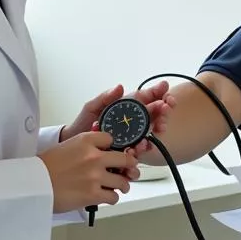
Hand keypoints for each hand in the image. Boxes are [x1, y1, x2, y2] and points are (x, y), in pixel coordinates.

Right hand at [39, 131, 138, 212]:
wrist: (33, 184)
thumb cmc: (45, 166)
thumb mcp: (67, 146)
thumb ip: (86, 147)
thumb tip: (101, 154)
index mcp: (86, 140)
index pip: (111, 139)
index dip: (113, 146)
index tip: (114, 152)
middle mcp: (94, 156)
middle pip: (125, 159)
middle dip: (128, 166)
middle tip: (129, 170)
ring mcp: (95, 176)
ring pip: (123, 181)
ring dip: (123, 184)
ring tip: (120, 186)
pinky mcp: (93, 194)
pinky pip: (113, 197)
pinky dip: (112, 198)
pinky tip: (107, 197)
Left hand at [60, 81, 175, 154]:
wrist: (75, 146)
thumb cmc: (83, 124)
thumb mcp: (92, 108)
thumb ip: (105, 97)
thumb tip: (120, 87)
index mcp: (125, 108)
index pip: (146, 99)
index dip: (158, 93)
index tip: (165, 90)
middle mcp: (131, 123)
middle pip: (154, 115)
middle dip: (163, 111)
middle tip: (165, 109)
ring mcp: (131, 137)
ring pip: (151, 132)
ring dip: (157, 129)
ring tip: (157, 128)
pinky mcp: (127, 152)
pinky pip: (140, 151)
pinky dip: (143, 149)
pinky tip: (140, 147)